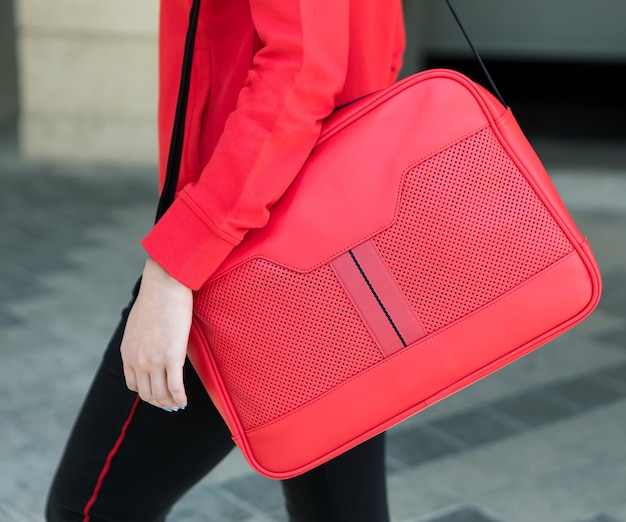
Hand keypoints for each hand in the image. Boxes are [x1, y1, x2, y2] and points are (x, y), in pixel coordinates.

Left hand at [121, 257, 191, 409]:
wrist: (163, 287)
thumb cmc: (155, 299)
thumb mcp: (138, 324)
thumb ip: (141, 340)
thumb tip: (152, 343)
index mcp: (127, 353)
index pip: (133, 385)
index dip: (146, 393)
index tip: (157, 394)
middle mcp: (138, 361)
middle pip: (147, 394)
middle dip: (159, 402)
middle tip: (170, 404)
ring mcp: (154, 361)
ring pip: (161, 394)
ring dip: (170, 403)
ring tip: (178, 405)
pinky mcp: (173, 357)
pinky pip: (176, 387)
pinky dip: (180, 398)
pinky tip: (185, 400)